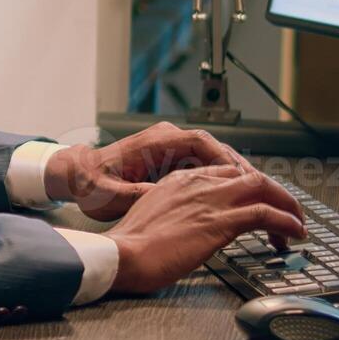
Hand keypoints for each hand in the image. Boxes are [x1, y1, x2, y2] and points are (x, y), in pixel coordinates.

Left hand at [43, 121, 256, 220]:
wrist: (75, 175)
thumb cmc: (89, 183)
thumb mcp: (112, 196)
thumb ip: (140, 194)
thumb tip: (167, 197)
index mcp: (155, 142)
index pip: (201, 143)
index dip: (225, 161)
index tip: (243, 180)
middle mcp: (167, 140)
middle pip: (215, 149)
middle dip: (241, 170)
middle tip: (264, 192)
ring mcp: (170, 148)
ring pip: (214, 158)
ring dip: (235, 176)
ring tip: (257, 198)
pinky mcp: (171, 160)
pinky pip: (204, 166)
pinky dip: (221, 181)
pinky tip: (234, 200)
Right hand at [105, 166, 306, 294]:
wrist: (121, 255)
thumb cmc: (130, 247)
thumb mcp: (152, 219)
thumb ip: (174, 214)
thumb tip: (187, 229)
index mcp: (179, 180)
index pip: (226, 173)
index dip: (249, 188)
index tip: (259, 204)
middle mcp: (198, 183)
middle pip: (250, 176)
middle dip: (274, 193)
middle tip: (287, 214)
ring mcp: (211, 200)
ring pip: (264, 188)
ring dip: (287, 206)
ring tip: (298, 225)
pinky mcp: (220, 222)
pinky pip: (266, 213)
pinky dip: (286, 221)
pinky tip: (294, 233)